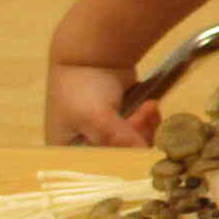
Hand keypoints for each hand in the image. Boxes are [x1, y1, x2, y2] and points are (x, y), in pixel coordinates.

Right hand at [46, 62, 161, 147]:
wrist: (93, 51)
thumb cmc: (82, 86)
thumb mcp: (97, 116)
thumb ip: (119, 139)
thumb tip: (144, 157)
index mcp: (67, 151)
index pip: (100, 167)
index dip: (121, 157)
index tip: (134, 141)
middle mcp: (86, 145)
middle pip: (122, 155)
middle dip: (137, 136)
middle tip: (142, 116)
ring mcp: (106, 131)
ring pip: (136, 142)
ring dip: (146, 126)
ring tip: (148, 107)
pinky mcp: (123, 118)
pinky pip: (143, 129)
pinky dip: (149, 119)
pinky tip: (150, 105)